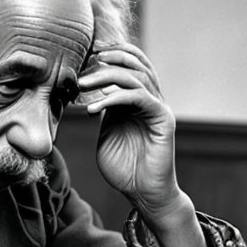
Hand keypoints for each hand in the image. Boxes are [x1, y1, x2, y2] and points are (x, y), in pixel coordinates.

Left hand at [77, 43, 180, 220]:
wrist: (144, 193)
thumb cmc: (124, 168)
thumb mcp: (107, 132)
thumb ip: (104, 110)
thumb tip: (90, 91)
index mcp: (139, 100)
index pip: (133, 65)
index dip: (114, 53)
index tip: (89, 53)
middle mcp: (151, 100)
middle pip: (137, 65)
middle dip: (112, 58)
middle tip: (88, 61)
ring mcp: (159, 109)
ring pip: (137, 78)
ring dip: (107, 76)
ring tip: (83, 84)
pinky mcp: (163, 120)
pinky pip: (140, 98)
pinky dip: (115, 98)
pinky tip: (94, 107)